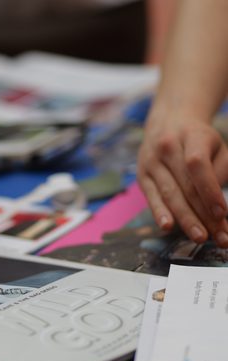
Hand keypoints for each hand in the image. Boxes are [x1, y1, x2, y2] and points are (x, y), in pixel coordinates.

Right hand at [138, 113, 227, 246]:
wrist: (166, 123)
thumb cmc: (197, 139)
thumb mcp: (216, 145)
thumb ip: (220, 169)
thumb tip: (215, 203)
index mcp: (190, 136)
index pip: (197, 165)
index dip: (209, 190)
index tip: (223, 213)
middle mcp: (166, 148)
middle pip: (184, 186)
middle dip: (202, 214)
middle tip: (218, 236)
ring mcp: (150, 163)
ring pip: (169, 195)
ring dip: (186, 219)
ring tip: (200, 237)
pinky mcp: (141, 176)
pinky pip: (152, 197)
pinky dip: (160, 212)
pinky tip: (167, 227)